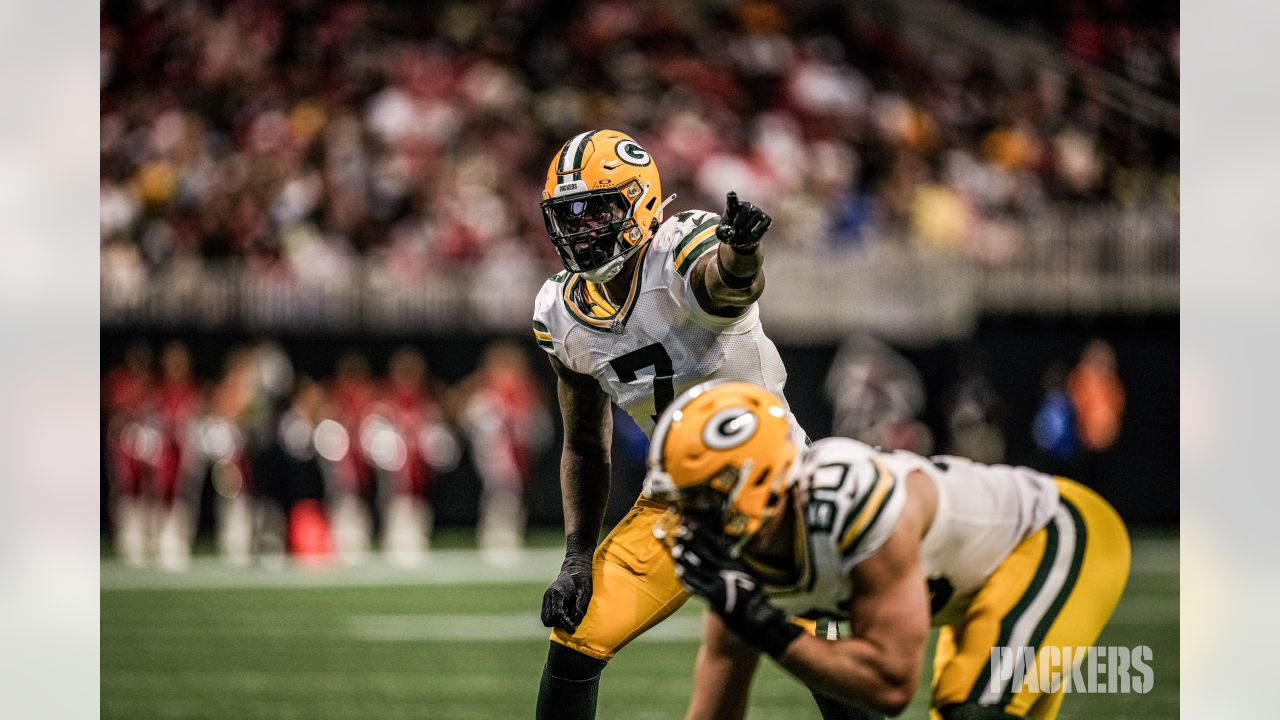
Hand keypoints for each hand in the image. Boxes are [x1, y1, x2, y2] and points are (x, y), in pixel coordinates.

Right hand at [541, 535, 594, 632]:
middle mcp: (549, 596)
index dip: (565, 624)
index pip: (557, 614)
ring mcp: (547, 598)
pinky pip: (548, 615)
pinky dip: (555, 619)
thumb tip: (575, 622)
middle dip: (560, 624)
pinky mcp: (548, 600)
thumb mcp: (585, 591)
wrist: (576, 566)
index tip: (572, 629)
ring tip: (569, 618)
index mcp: (557, 593)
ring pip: (546, 619)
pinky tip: (566, 614)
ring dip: (557, 622)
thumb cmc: (582, 578)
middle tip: (571, 622)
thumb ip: (580, 606)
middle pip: (549, 619)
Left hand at [671, 519, 801, 656]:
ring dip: (684, 558)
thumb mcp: (744, 575)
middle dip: (690, 542)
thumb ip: (731, 565)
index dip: (702, 533)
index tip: (692, 523)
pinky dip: (687, 578)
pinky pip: (696, 586)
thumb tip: (723, 554)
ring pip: (697, 567)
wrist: (758, 616)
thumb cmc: (752, 596)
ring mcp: (719, 582)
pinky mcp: (714, 596)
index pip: (715, 543)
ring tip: (674, 550)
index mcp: (734, 562)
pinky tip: (679, 573)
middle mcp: (726, 570)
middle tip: (677, 533)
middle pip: (704, 552)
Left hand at [715, 191, 771, 253]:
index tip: (731, 194)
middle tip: (735, 230)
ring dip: (748, 226)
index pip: (732, 201)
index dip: (732, 198)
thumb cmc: (731, 234)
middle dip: (739, 220)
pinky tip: (754, 233)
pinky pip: (766, 221)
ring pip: (756, 215)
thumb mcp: (723, 234)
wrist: (742, 241)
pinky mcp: (765, 219)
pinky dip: (760, 228)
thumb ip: (722, 232)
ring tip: (742, 234)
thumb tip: (730, 231)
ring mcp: (757, 212)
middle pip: (745, 209)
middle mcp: (746, 207)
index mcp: (734, 207)